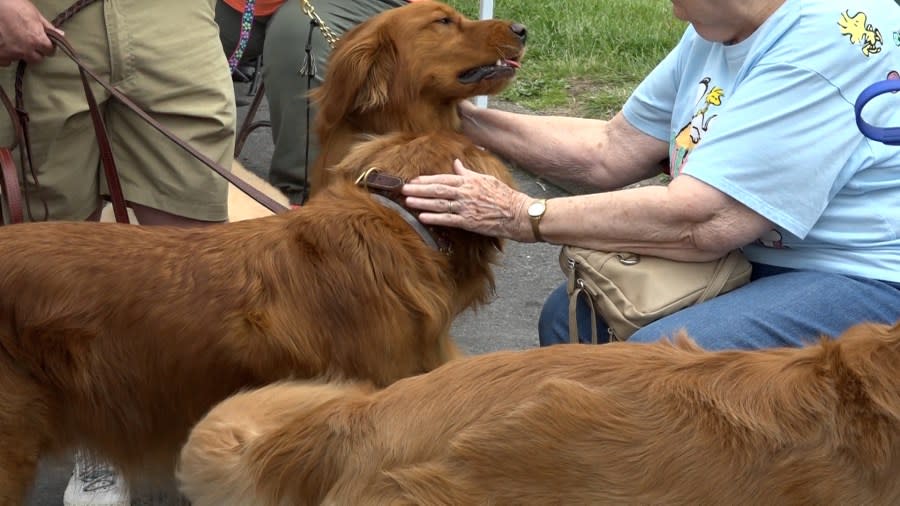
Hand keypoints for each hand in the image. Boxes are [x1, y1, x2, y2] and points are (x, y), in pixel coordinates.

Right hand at [0, 0, 62, 65]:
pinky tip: (5, 45)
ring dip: (20, 53)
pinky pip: (7, 61)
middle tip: (29, 42)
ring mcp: (10, 54)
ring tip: (15, 41)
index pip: (50, 51)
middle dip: (35, 52)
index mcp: (36, 39)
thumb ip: (47, 27)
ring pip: (21, 59)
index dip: (48, 46)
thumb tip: (61, 34)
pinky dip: (7, 55)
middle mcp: (25, 50)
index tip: (44, 42)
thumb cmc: (11, 5)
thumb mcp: (33, 13)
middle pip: (37, 59)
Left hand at [402, 159, 534, 240]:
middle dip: (419, 189)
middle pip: (437, 189)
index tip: (413, 180)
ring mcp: (467, 207)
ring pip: (440, 203)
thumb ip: (469, 173)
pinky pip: (448, 219)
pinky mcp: (470, 222)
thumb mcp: (487, 179)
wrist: (519, 214)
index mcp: (470, 181)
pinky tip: (422, 217)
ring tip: (407, 201)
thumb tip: (456, 163)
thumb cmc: (505, 196)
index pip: (444, 178)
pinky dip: (434, 218)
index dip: (427, 180)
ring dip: (422, 202)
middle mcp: (466, 193)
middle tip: (403, 189)